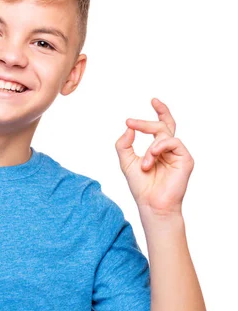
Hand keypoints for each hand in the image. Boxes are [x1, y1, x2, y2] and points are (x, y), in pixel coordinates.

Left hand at [114, 98, 194, 214]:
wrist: (151, 204)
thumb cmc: (141, 186)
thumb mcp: (126, 161)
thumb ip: (124, 144)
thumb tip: (128, 127)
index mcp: (158, 149)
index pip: (161, 126)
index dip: (157, 113)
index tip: (145, 106)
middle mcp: (170, 150)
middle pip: (165, 125)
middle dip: (148, 121)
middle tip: (131, 121)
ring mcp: (179, 154)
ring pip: (165, 134)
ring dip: (150, 147)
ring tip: (144, 164)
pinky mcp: (186, 159)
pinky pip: (173, 142)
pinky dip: (158, 148)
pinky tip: (151, 160)